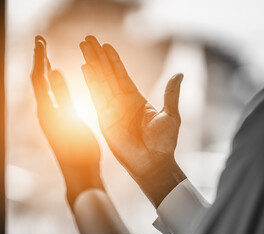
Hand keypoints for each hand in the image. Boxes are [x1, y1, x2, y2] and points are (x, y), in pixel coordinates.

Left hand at [31, 36, 102, 206]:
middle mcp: (44, 112)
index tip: (41, 41)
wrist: (80, 174)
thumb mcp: (72, 121)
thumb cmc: (79, 151)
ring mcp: (50, 118)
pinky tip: (57, 83)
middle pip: (38, 81)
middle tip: (40, 42)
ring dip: (44, 70)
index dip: (40, 58)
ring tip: (45, 56)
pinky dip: (52, 83)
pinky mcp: (56, 122)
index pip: (39, 78)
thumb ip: (63, 96)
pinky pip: (51, 96)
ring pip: (43, 89)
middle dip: (39, 60)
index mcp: (47, 110)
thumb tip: (54, 71)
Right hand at [80, 36, 185, 206]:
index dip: (112, 59)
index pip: (121, 74)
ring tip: (83, 47)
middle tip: (87, 39)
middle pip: (107, 73)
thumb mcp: (171, 115)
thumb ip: (170, 94)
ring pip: (99, 81)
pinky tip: (84, 68)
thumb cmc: (164, 143)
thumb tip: (180, 73)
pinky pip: (96, 97)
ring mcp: (111, 109)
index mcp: (136, 98)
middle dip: (97, 56)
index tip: (105, 45)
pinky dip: (90, 82)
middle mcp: (121, 101)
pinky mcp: (105, 119)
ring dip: (91, 64)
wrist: (153, 164)